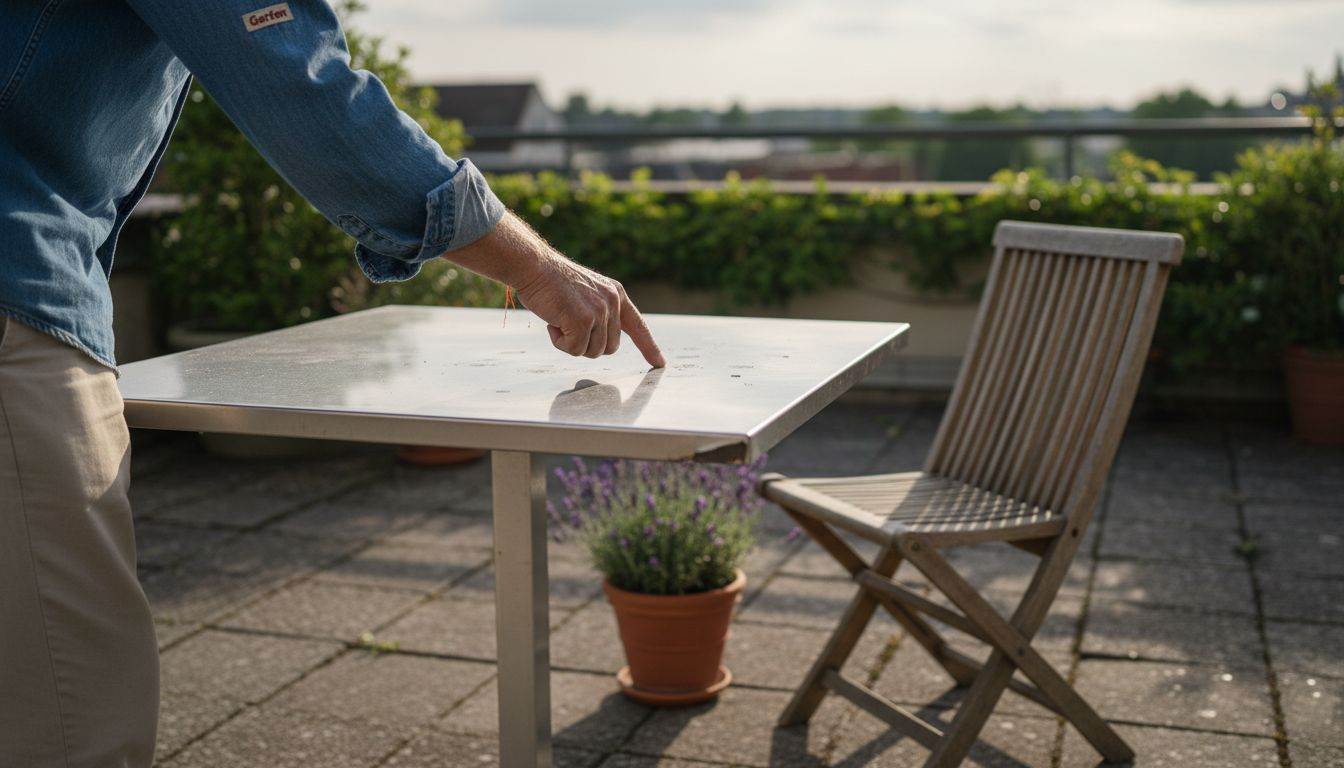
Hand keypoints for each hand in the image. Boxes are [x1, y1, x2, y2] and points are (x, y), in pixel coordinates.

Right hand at [515, 254, 665, 367]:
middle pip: (609, 348)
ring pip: (592, 352)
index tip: (660, 363)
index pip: (638, 325)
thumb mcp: (586, 293)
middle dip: (587, 344)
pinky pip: (575, 350)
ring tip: (559, 319)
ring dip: (571, 343)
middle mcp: (613, 301)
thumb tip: (606, 341)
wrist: (533, 266)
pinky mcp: (584, 320)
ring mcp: (600, 311)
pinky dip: (559, 343)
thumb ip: (600, 311)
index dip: (649, 346)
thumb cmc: (551, 281)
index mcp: (616, 293)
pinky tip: (552, 322)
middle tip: (568, 325)